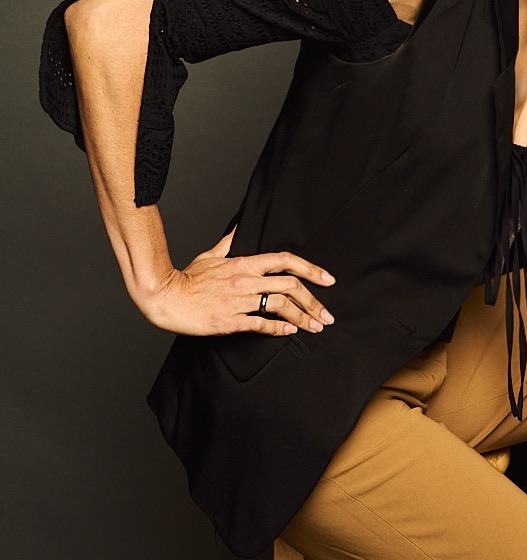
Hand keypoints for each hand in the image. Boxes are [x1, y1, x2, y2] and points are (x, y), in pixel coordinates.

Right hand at [137, 229, 336, 337]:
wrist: (165, 297)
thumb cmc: (187, 278)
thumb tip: (240, 227)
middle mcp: (245, 281)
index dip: (310, 269)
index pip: (285, 261)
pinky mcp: (230, 321)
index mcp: (243, 263)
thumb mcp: (211, 255)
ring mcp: (238, 301)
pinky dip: (279, 329)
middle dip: (314, 301)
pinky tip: (291, 332)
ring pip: (280, 307)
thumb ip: (230, 242)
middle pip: (290, 287)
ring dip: (303, 318)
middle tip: (327, 314)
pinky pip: (261, 324)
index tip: (327, 279)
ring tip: (316, 327)